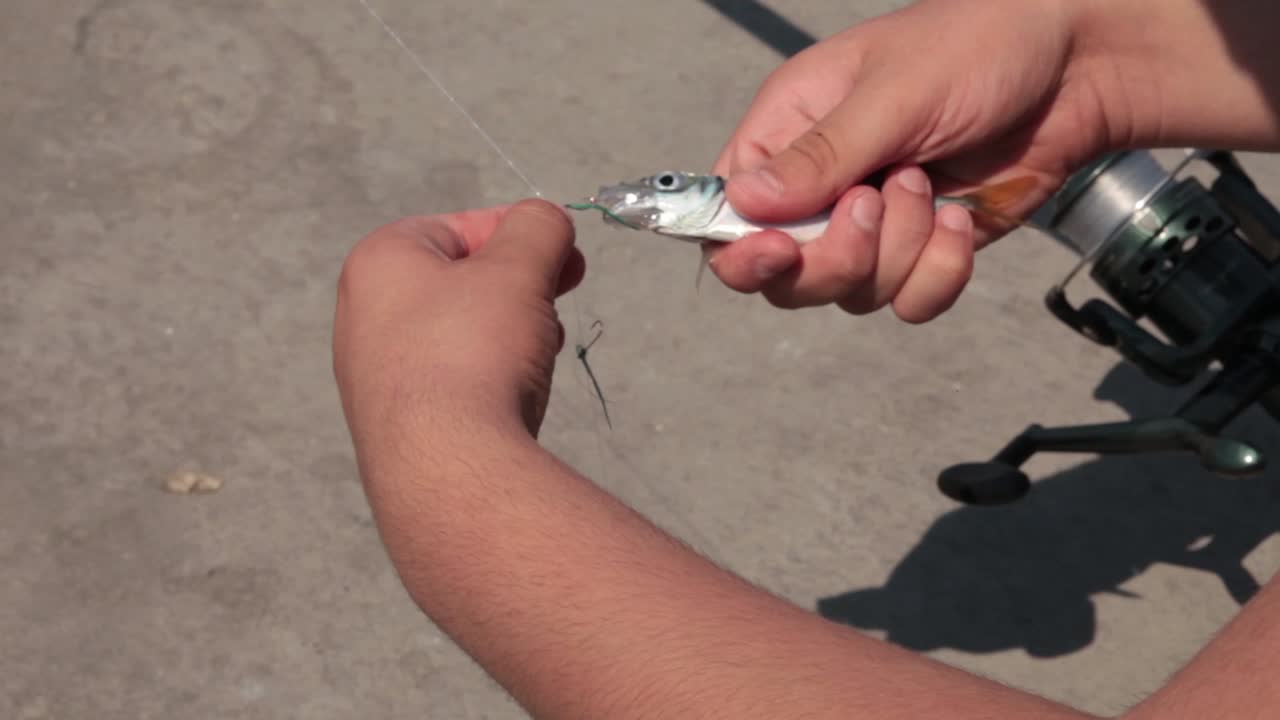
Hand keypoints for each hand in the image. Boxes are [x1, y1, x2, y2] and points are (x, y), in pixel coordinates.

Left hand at [332, 200, 584, 450]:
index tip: (564, 253)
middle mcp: (362, 314)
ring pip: (457, 333)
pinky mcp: (392, 424)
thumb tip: (545, 218)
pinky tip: (513, 398)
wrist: (447, 468)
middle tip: (558, 301)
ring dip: (508, 334)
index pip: (458, 226)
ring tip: (540, 354)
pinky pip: (449, 381)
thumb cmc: (474, 351)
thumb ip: (536, 229)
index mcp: (379, 261)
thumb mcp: (518, 270)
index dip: (517, 233)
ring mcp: (372, 375)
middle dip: (518, 288)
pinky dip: (487, 377)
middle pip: (458, 281)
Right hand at [706, 0, 1112, 321]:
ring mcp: (872, 225)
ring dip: (901, 251)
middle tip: (880, 201)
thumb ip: (820, 154)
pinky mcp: (921, 251)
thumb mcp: (893, 93)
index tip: (780, 250)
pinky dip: (940, 272)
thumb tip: (742, 203)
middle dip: (837, 256)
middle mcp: (820, 187)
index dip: (740, 248)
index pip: (726, 214)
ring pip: (850, 292)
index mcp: (788, 132)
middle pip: (784, 275)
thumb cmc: (978, 46)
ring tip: (933, 184)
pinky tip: (963, 218)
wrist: (1077, 67)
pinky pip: (907, 301)